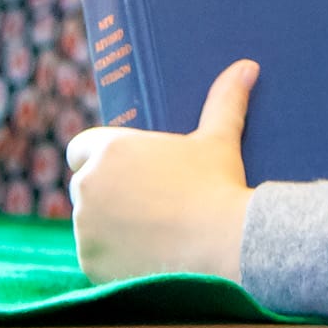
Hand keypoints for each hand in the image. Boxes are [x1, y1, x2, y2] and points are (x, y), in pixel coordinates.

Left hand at [67, 59, 256, 284]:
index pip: (80, 149)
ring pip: (88, 225)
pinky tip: (144, 258)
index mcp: (110, 149)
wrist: (224, 245)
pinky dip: (112, 260)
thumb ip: (224, 100)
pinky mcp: (90, 261)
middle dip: (106, 195)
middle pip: (84, 188)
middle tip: (146, 206)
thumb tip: (247, 66)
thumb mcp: (220, 140)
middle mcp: (88, 184)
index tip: (125, 174)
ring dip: (107, 228)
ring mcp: (85, 226)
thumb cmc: (219, 187)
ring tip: (149, 234)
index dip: (98, 160)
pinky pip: (94, 258)